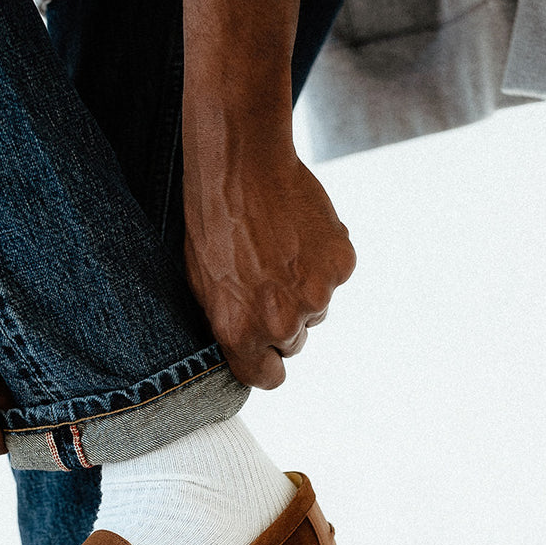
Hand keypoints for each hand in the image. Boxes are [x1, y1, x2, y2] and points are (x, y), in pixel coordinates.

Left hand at [182, 149, 356, 389]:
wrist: (240, 166)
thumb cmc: (212, 225)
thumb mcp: (204, 287)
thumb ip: (232, 326)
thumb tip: (251, 347)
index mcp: (241, 333)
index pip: (270, 378)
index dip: (267, 361)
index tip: (266, 347)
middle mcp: (281, 323)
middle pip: (295, 342)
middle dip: (284, 319)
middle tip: (265, 278)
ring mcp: (317, 294)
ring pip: (317, 309)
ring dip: (303, 288)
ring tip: (279, 249)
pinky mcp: (341, 264)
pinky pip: (335, 276)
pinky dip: (323, 260)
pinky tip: (299, 234)